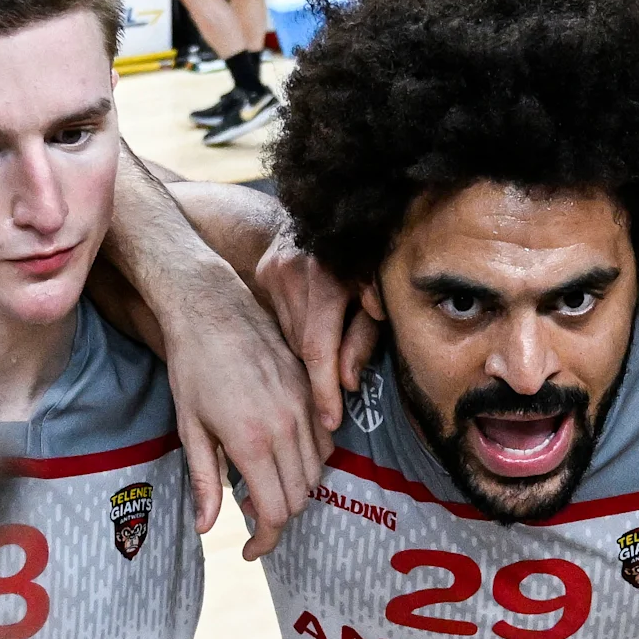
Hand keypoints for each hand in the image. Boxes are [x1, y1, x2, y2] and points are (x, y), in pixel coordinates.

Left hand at [138, 233, 324, 558]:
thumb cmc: (192, 368)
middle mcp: (285, 427)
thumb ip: (204, 482)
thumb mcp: (190, 428)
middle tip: (249, 513)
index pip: (275, 512)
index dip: (265, 540)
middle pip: (300, 497)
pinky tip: (281, 454)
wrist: (212, 309)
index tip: (250, 550)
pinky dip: (309, 459)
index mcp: (251, 441)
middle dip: (277, 516)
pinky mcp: (310, 390)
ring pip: (316, 471)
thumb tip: (207, 527)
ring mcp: (303, 407)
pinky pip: (324, 440)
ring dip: (294, 488)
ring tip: (262, 483)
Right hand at [253, 226, 375, 434]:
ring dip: (309, 350)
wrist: (330, 218)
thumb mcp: (374, 301)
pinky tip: (312, 326)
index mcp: (328, 277)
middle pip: (302, 344)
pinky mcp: (264, 271)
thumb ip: (362, 339)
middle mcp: (296, 270)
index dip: (324, 389)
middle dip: (320, 371)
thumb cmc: (365, 264)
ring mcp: (274, 268)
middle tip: (334, 393)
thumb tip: (347, 383)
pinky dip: (297, 331)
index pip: (318, 348)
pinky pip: (280, 319)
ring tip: (329, 346)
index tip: (329, 420)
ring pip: (289, 335)